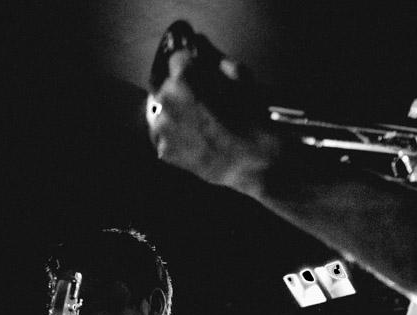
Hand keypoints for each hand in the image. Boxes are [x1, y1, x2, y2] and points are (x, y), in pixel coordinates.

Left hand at [145, 26, 283, 192]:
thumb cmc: (253, 122)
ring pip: (163, 111)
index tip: (202, 74)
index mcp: (184, 79)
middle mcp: (166, 100)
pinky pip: (166, 136)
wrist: (254, 166)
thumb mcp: (243, 82)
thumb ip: (219, 60)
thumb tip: (204, 47)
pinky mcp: (164, 150)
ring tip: (201, 125)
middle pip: (168, 86)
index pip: (177, 59)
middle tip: (206, 105)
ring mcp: (162, 128)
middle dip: (183, 91)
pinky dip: (178, 136)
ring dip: (177, 113)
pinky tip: (197, 141)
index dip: (192, 66)